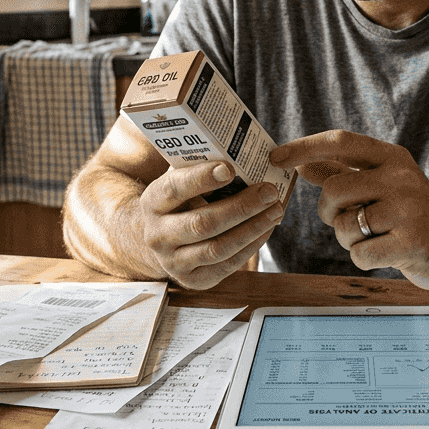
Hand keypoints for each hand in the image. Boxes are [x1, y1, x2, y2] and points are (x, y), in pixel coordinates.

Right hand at [135, 161, 283, 289]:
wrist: (162, 239)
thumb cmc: (181, 200)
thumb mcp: (180, 179)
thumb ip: (199, 165)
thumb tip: (237, 147)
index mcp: (153, 202)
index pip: (175, 188)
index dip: (202, 178)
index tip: (230, 168)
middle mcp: (157, 235)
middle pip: (202, 223)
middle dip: (241, 207)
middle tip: (269, 191)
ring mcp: (173, 262)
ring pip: (218, 248)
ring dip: (252, 228)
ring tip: (276, 210)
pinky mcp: (194, 280)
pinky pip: (227, 264)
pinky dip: (252, 245)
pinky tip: (267, 228)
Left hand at [269, 130, 428, 291]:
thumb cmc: (413, 217)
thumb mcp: (384, 185)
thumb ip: (344, 173)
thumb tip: (302, 162)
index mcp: (392, 157)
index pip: (341, 141)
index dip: (304, 147)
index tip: (275, 157)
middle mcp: (401, 177)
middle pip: (334, 190)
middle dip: (329, 213)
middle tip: (345, 221)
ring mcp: (408, 209)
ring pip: (344, 226)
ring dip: (349, 239)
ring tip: (376, 237)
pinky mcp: (411, 242)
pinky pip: (360, 253)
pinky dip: (364, 258)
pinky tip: (387, 253)